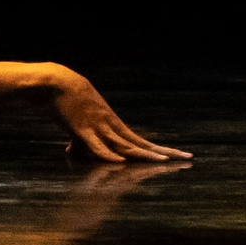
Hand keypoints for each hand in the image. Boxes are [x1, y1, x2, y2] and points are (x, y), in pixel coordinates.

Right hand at [48, 70, 189, 163]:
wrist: (57, 82)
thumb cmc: (68, 101)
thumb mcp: (78, 121)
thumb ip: (78, 139)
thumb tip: (71, 150)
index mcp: (113, 124)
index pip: (141, 140)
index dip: (159, 148)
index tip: (178, 154)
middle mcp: (111, 126)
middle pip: (141, 143)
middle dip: (165, 152)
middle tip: (188, 158)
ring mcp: (98, 127)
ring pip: (124, 145)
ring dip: (144, 154)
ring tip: (165, 161)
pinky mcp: (81, 129)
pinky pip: (96, 146)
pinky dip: (107, 155)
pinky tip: (119, 162)